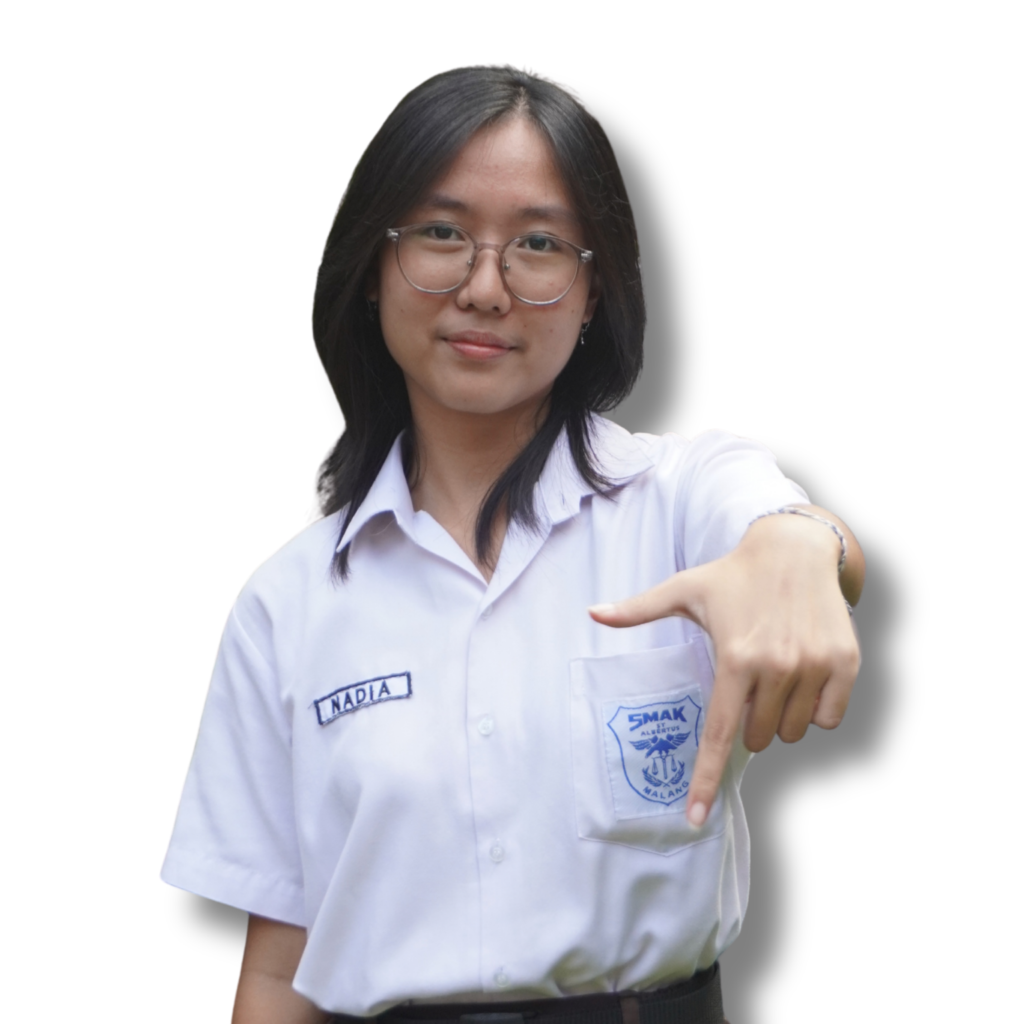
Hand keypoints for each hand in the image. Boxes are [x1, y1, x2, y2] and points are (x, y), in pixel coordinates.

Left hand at [588, 505, 861, 827]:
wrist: (795, 548)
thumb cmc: (733, 574)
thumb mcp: (683, 588)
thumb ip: (638, 609)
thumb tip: (592, 613)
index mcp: (735, 658)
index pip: (718, 734)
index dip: (705, 779)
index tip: (695, 817)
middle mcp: (776, 667)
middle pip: (758, 737)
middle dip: (749, 721)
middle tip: (746, 681)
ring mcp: (814, 666)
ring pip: (794, 732)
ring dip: (781, 717)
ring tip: (774, 673)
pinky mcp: (845, 664)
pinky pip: (829, 719)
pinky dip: (816, 710)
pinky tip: (804, 675)